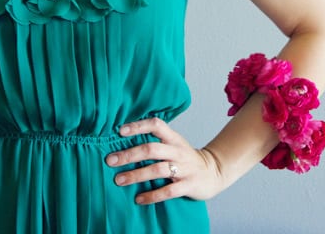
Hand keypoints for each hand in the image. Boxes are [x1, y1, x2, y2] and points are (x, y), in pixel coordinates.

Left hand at [105, 117, 225, 204]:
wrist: (213, 172)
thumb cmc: (186, 159)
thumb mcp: (174, 145)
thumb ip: (156, 142)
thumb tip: (124, 141)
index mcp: (174, 139)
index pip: (156, 125)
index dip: (139, 126)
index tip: (120, 131)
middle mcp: (178, 151)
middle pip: (152, 149)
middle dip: (130, 155)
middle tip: (111, 160)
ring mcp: (185, 168)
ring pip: (158, 170)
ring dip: (136, 175)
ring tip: (119, 180)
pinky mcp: (189, 185)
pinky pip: (169, 191)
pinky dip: (152, 195)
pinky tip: (139, 199)